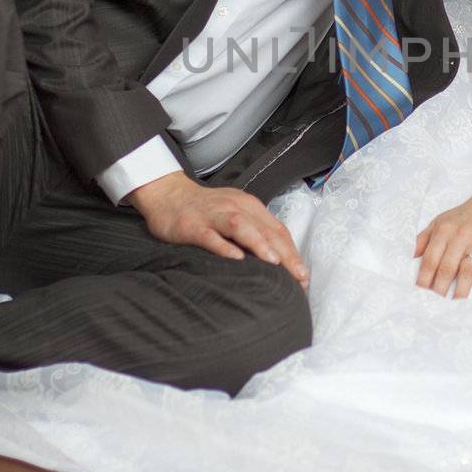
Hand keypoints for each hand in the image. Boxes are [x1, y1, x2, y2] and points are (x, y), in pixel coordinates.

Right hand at [128, 174, 308, 289]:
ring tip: (274, 263)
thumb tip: (280, 260)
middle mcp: (235, 208)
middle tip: (299, 277)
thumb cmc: (206, 210)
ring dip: (259, 243)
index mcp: (249, 206)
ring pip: (240, 226)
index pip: (278, 230)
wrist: (168, 194)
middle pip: (265, 229)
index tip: (304, 276)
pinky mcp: (192, 225)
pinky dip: (223, 246)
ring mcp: (212, 215)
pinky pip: (209, 236)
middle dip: (285, 254)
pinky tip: (235, 258)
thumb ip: (255, 231)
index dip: (293, 253)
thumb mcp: (235, 214)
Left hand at [413, 196, 471, 297]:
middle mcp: (460, 235)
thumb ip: (424, 238)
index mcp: (443, 230)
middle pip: (447, 267)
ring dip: (461, 289)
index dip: (424, 277)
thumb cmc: (467, 214)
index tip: (421, 292)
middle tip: (437, 303)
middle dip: (440, 288)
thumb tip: (410, 258)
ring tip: (456, 303)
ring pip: (467, 270)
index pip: (430, 258)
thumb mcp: (441, 220)